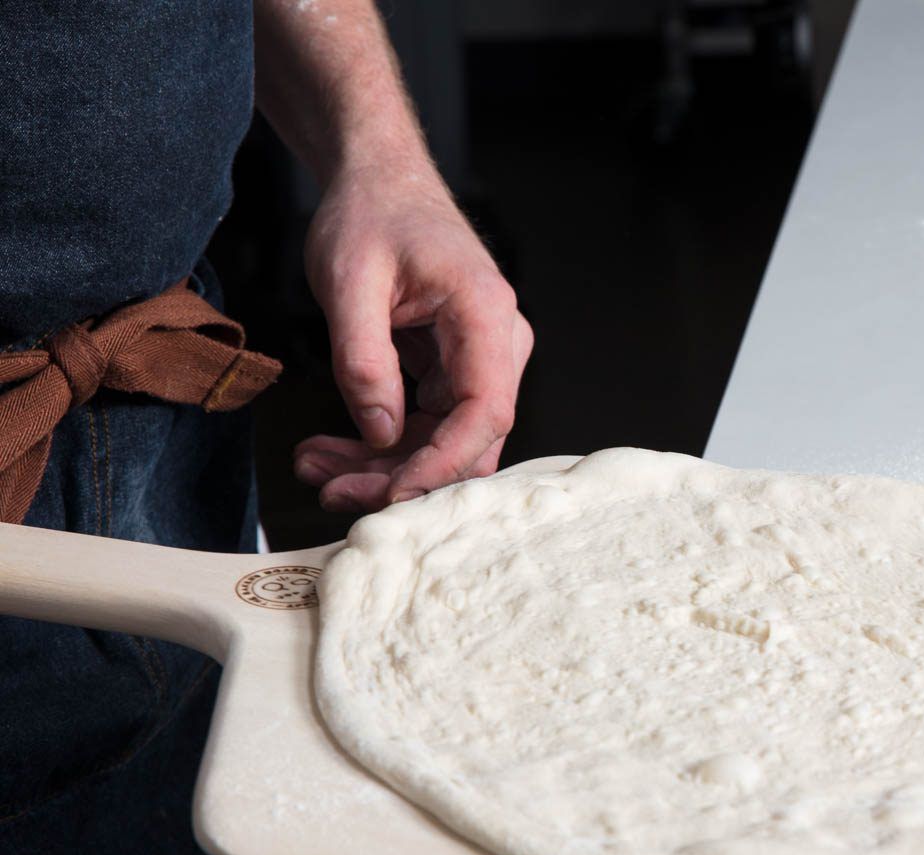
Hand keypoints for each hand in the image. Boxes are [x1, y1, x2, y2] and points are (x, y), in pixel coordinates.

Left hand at [294, 163, 532, 510]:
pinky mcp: (456, 370)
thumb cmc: (370, 215)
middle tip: (329, 491)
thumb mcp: (348, 281)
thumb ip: (363, 359)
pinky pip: (429, 425)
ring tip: (315, 468)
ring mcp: (482, 360)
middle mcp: (498, 344)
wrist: (379, 181)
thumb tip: (380, 432)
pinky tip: (332, 451)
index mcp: (485, 315)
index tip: (389, 494)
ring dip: (383, 466)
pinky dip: (382, 444)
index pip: (484, 412)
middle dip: (401, 476)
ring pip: (446, 441)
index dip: (440, 464)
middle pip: (467, 440)